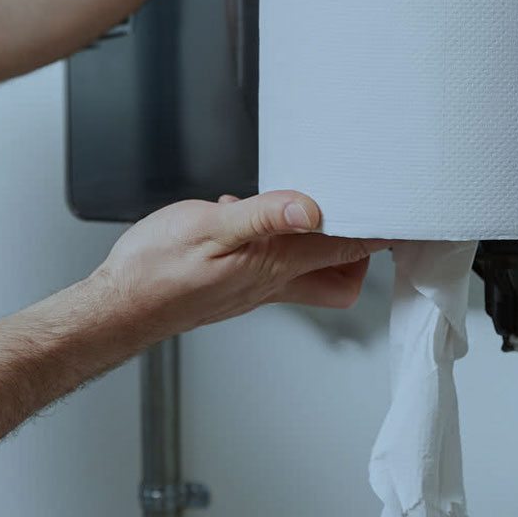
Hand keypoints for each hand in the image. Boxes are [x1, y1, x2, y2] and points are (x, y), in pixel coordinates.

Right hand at [95, 190, 387, 338]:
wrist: (116, 308)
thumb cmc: (155, 273)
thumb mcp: (209, 228)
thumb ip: (263, 215)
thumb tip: (313, 207)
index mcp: (275, 265)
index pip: (345, 250)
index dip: (378, 232)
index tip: (402, 216)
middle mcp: (272, 282)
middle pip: (340, 279)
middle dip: (358, 252)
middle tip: (359, 218)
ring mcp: (253, 288)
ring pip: (306, 274)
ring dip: (316, 244)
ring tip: (310, 212)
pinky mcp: (234, 286)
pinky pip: (271, 266)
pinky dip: (273, 241)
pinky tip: (251, 219)